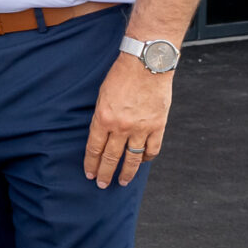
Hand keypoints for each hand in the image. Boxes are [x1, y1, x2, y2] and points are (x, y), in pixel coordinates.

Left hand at [84, 55, 171, 187]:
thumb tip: (101, 134)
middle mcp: (121, 127)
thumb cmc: (122, 75)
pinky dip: (146, 158)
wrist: (147, 63)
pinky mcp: (158, 126)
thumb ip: (102, 116)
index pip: (94, 148)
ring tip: (123, 182)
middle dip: (104, 173)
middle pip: (111, 158)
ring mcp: (141, 128)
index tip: (89, 173)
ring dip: (126, 173)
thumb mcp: (102, 95)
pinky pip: (152, 149)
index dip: (91, 163)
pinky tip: (141, 162)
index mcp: (103, 118)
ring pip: (132, 159)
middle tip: (101, 184)